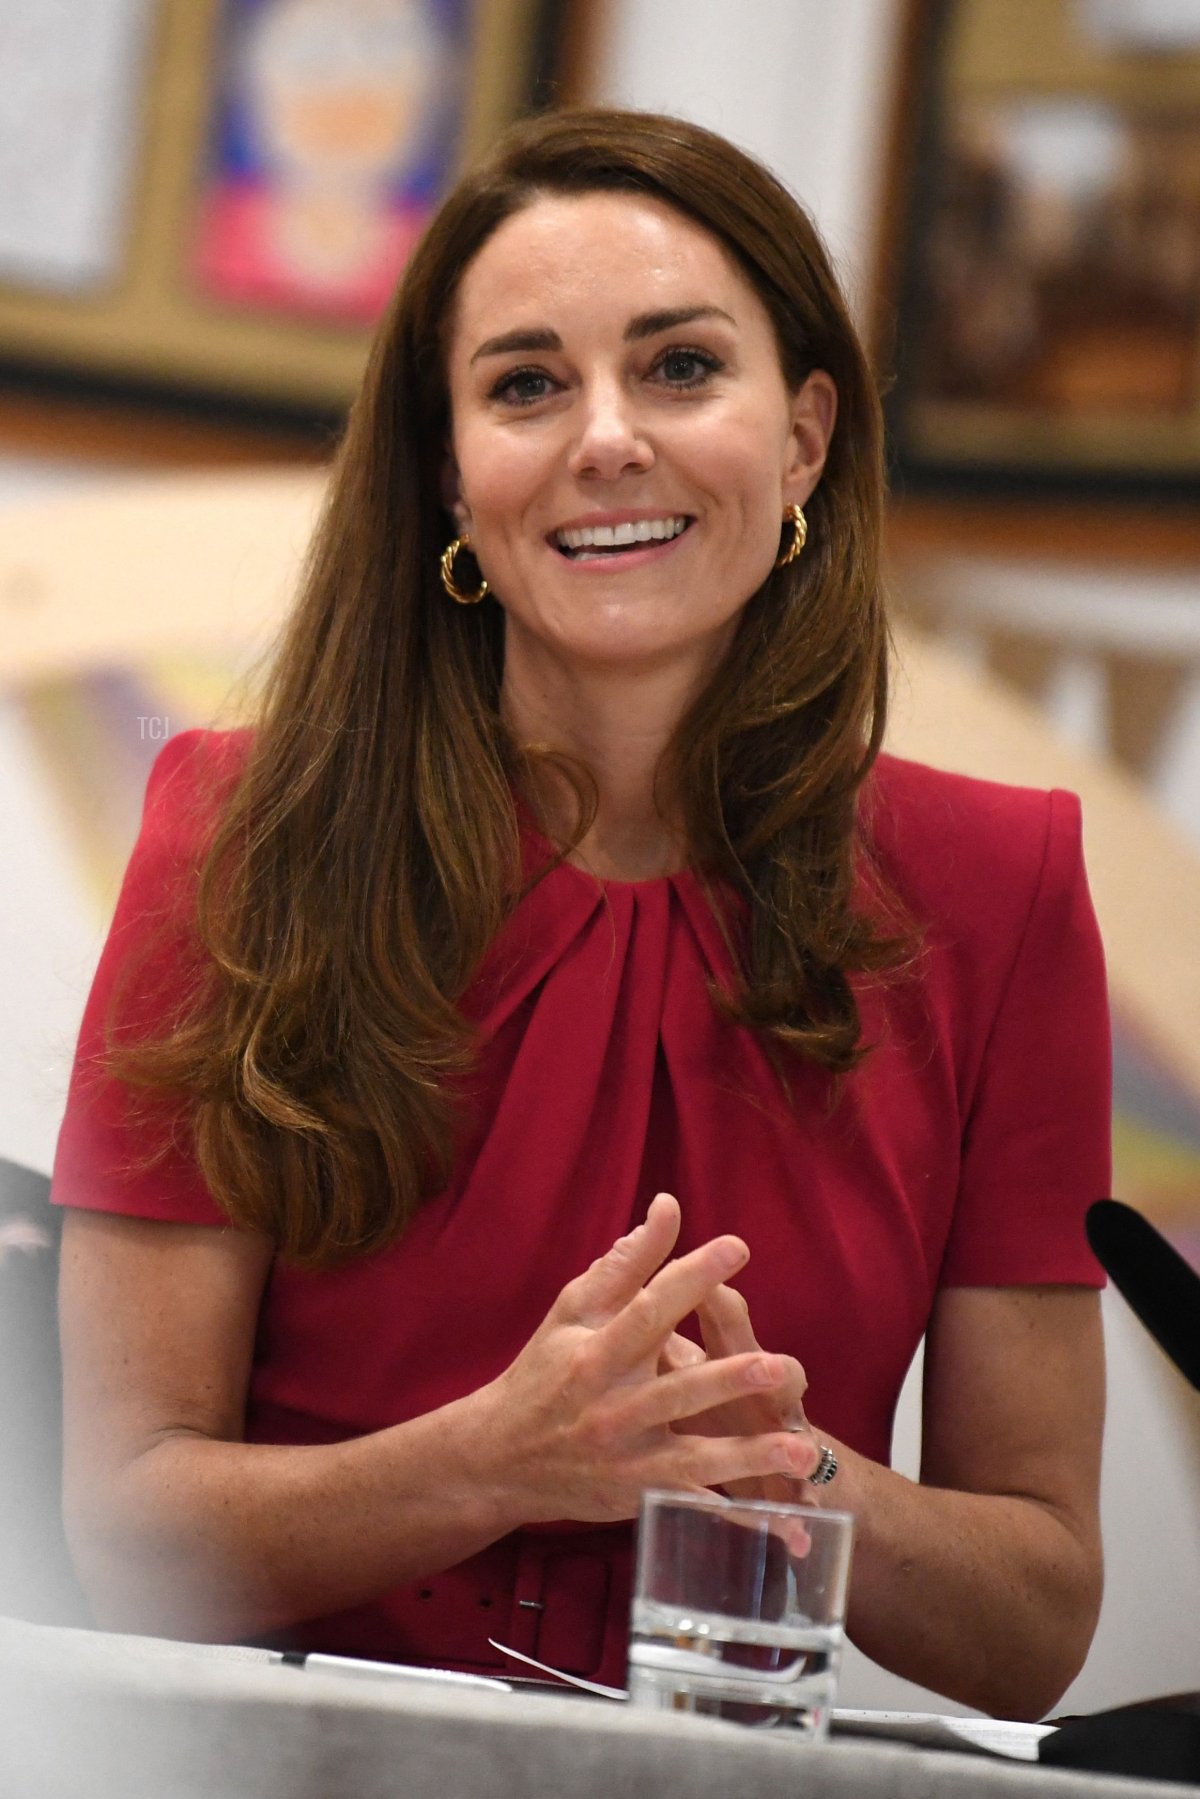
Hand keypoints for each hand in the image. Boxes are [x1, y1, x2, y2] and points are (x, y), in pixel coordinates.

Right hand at [475, 1194, 817, 1526]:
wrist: (500, 1458)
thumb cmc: (544, 1371)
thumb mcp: (573, 1310)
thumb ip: (625, 1263)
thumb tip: (668, 1207)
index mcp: (596, 1354)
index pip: (647, 1310)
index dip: (690, 1278)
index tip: (736, 1248)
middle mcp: (612, 1408)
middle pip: (677, 1392)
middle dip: (728, 1382)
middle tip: (778, 1369)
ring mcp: (627, 1460)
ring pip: (695, 1460)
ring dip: (750, 1458)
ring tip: (802, 1451)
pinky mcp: (638, 1497)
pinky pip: (695, 1509)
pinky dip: (738, 1520)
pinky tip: (784, 1524)